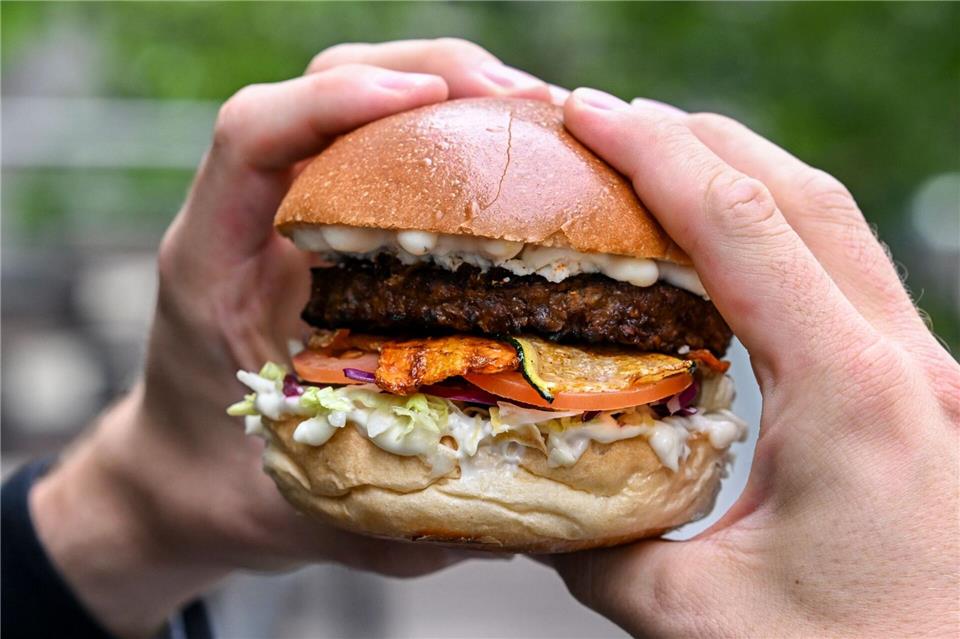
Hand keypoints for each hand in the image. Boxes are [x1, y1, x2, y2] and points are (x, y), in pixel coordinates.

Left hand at [28, 39, 550, 637]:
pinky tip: (510, 153)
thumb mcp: (311, 504)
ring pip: (355, 102)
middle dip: (426, 74)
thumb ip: (399, 518)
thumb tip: (525, 516)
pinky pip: (382, 147)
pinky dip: (447, 131)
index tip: (429, 102)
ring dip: (447, 88)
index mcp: (214, 265)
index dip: (335, 102)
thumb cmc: (232, 488)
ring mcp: (290, 214)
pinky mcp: (328, 223)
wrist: (185, 477)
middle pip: (318, 88)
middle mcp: (249, 220)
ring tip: (538, 117)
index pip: (251, 137)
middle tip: (530, 104)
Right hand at [546, 88, 959, 636]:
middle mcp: (905, 363)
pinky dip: (778, 233)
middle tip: (606, 122)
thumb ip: (598, 550)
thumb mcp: (698, 620)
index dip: (653, 155)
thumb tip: (530, 505)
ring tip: (656, 161)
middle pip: (799, 193)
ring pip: (834, 223)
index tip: (587, 116)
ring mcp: (928, 372)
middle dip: (695, 138)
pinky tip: (726, 250)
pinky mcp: (923, 394)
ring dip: (742, 175)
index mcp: (852, 395)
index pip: (740, 226)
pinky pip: (848, 274)